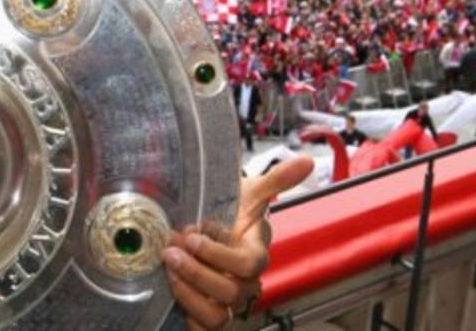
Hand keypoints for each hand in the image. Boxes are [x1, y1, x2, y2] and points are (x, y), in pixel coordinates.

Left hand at [161, 156, 313, 329]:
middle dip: (197, 272)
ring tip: (169, 269)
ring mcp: (227, 301)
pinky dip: (186, 313)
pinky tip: (170, 290)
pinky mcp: (207, 312)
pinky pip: (202, 327)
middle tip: (171, 251)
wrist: (206, 227)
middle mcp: (245, 283)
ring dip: (189, 294)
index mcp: (256, 255)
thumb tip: (307, 161)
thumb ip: (277, 179)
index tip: (192, 235)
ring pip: (216, 316)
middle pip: (230, 293)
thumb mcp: (249, 192)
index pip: (247, 265)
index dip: (219, 254)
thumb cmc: (231, 212)